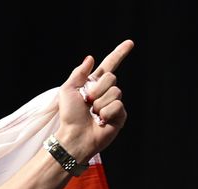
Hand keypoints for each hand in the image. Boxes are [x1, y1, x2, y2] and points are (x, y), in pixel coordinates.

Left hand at [56, 39, 132, 162]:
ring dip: (100, 103)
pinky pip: (118, 106)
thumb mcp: (68, 91)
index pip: (109, 65)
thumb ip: (79, 73)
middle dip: (97, 89)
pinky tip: (101, 121)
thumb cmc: (69, 116)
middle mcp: (105, 92)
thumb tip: (90, 58)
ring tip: (93, 114)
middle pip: (111, 78)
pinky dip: (107, 112)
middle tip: (87, 102)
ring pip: (115, 92)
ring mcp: (114, 104)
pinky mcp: (120, 115)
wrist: (74, 136)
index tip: (130, 43)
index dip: (119, 54)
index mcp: (93, 84)